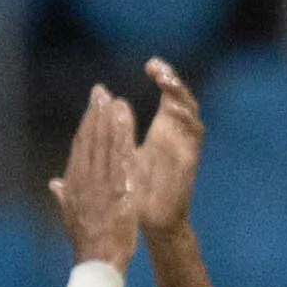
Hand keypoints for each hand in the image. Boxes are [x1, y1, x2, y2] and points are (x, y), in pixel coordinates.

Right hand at [50, 74, 144, 268]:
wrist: (98, 258)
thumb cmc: (87, 241)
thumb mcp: (70, 217)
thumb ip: (63, 196)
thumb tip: (54, 183)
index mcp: (73, 184)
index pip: (79, 149)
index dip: (85, 127)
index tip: (91, 110)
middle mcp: (84, 178)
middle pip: (90, 140)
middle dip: (95, 114)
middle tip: (100, 92)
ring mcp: (101, 180)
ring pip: (104, 142)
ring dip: (109, 118)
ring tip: (114, 98)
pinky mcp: (118, 183)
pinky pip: (121, 152)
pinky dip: (122, 132)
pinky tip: (126, 116)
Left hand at [126, 58, 202, 239]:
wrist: (146, 223)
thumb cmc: (133, 194)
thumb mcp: (120, 161)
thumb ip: (111, 142)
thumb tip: (92, 126)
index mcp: (160, 133)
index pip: (165, 98)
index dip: (162, 80)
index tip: (151, 63)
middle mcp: (175, 136)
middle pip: (179, 100)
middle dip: (171, 81)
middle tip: (157, 65)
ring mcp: (184, 147)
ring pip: (189, 113)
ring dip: (180, 96)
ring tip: (168, 80)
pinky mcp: (189, 161)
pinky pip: (194, 136)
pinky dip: (188, 120)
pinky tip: (177, 109)